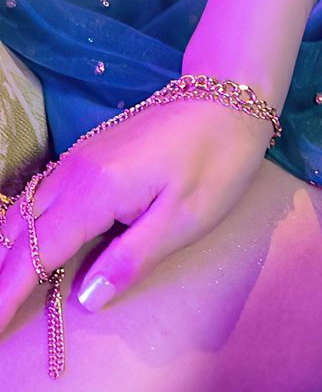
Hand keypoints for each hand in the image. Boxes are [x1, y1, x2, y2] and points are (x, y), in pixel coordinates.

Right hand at [0, 99, 275, 333]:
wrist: (230, 92)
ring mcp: (79, 158)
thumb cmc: (219, 158)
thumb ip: (132, 259)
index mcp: (96, 191)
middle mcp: (75, 172)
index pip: (37, 253)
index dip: (7, 295)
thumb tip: (86, 300)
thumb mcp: (187, 217)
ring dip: (7, 252)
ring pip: (23, 210)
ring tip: (4, 291)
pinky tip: (27, 247)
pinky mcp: (89, 153)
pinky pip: (40, 195)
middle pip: (18, 232)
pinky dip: (23, 227)